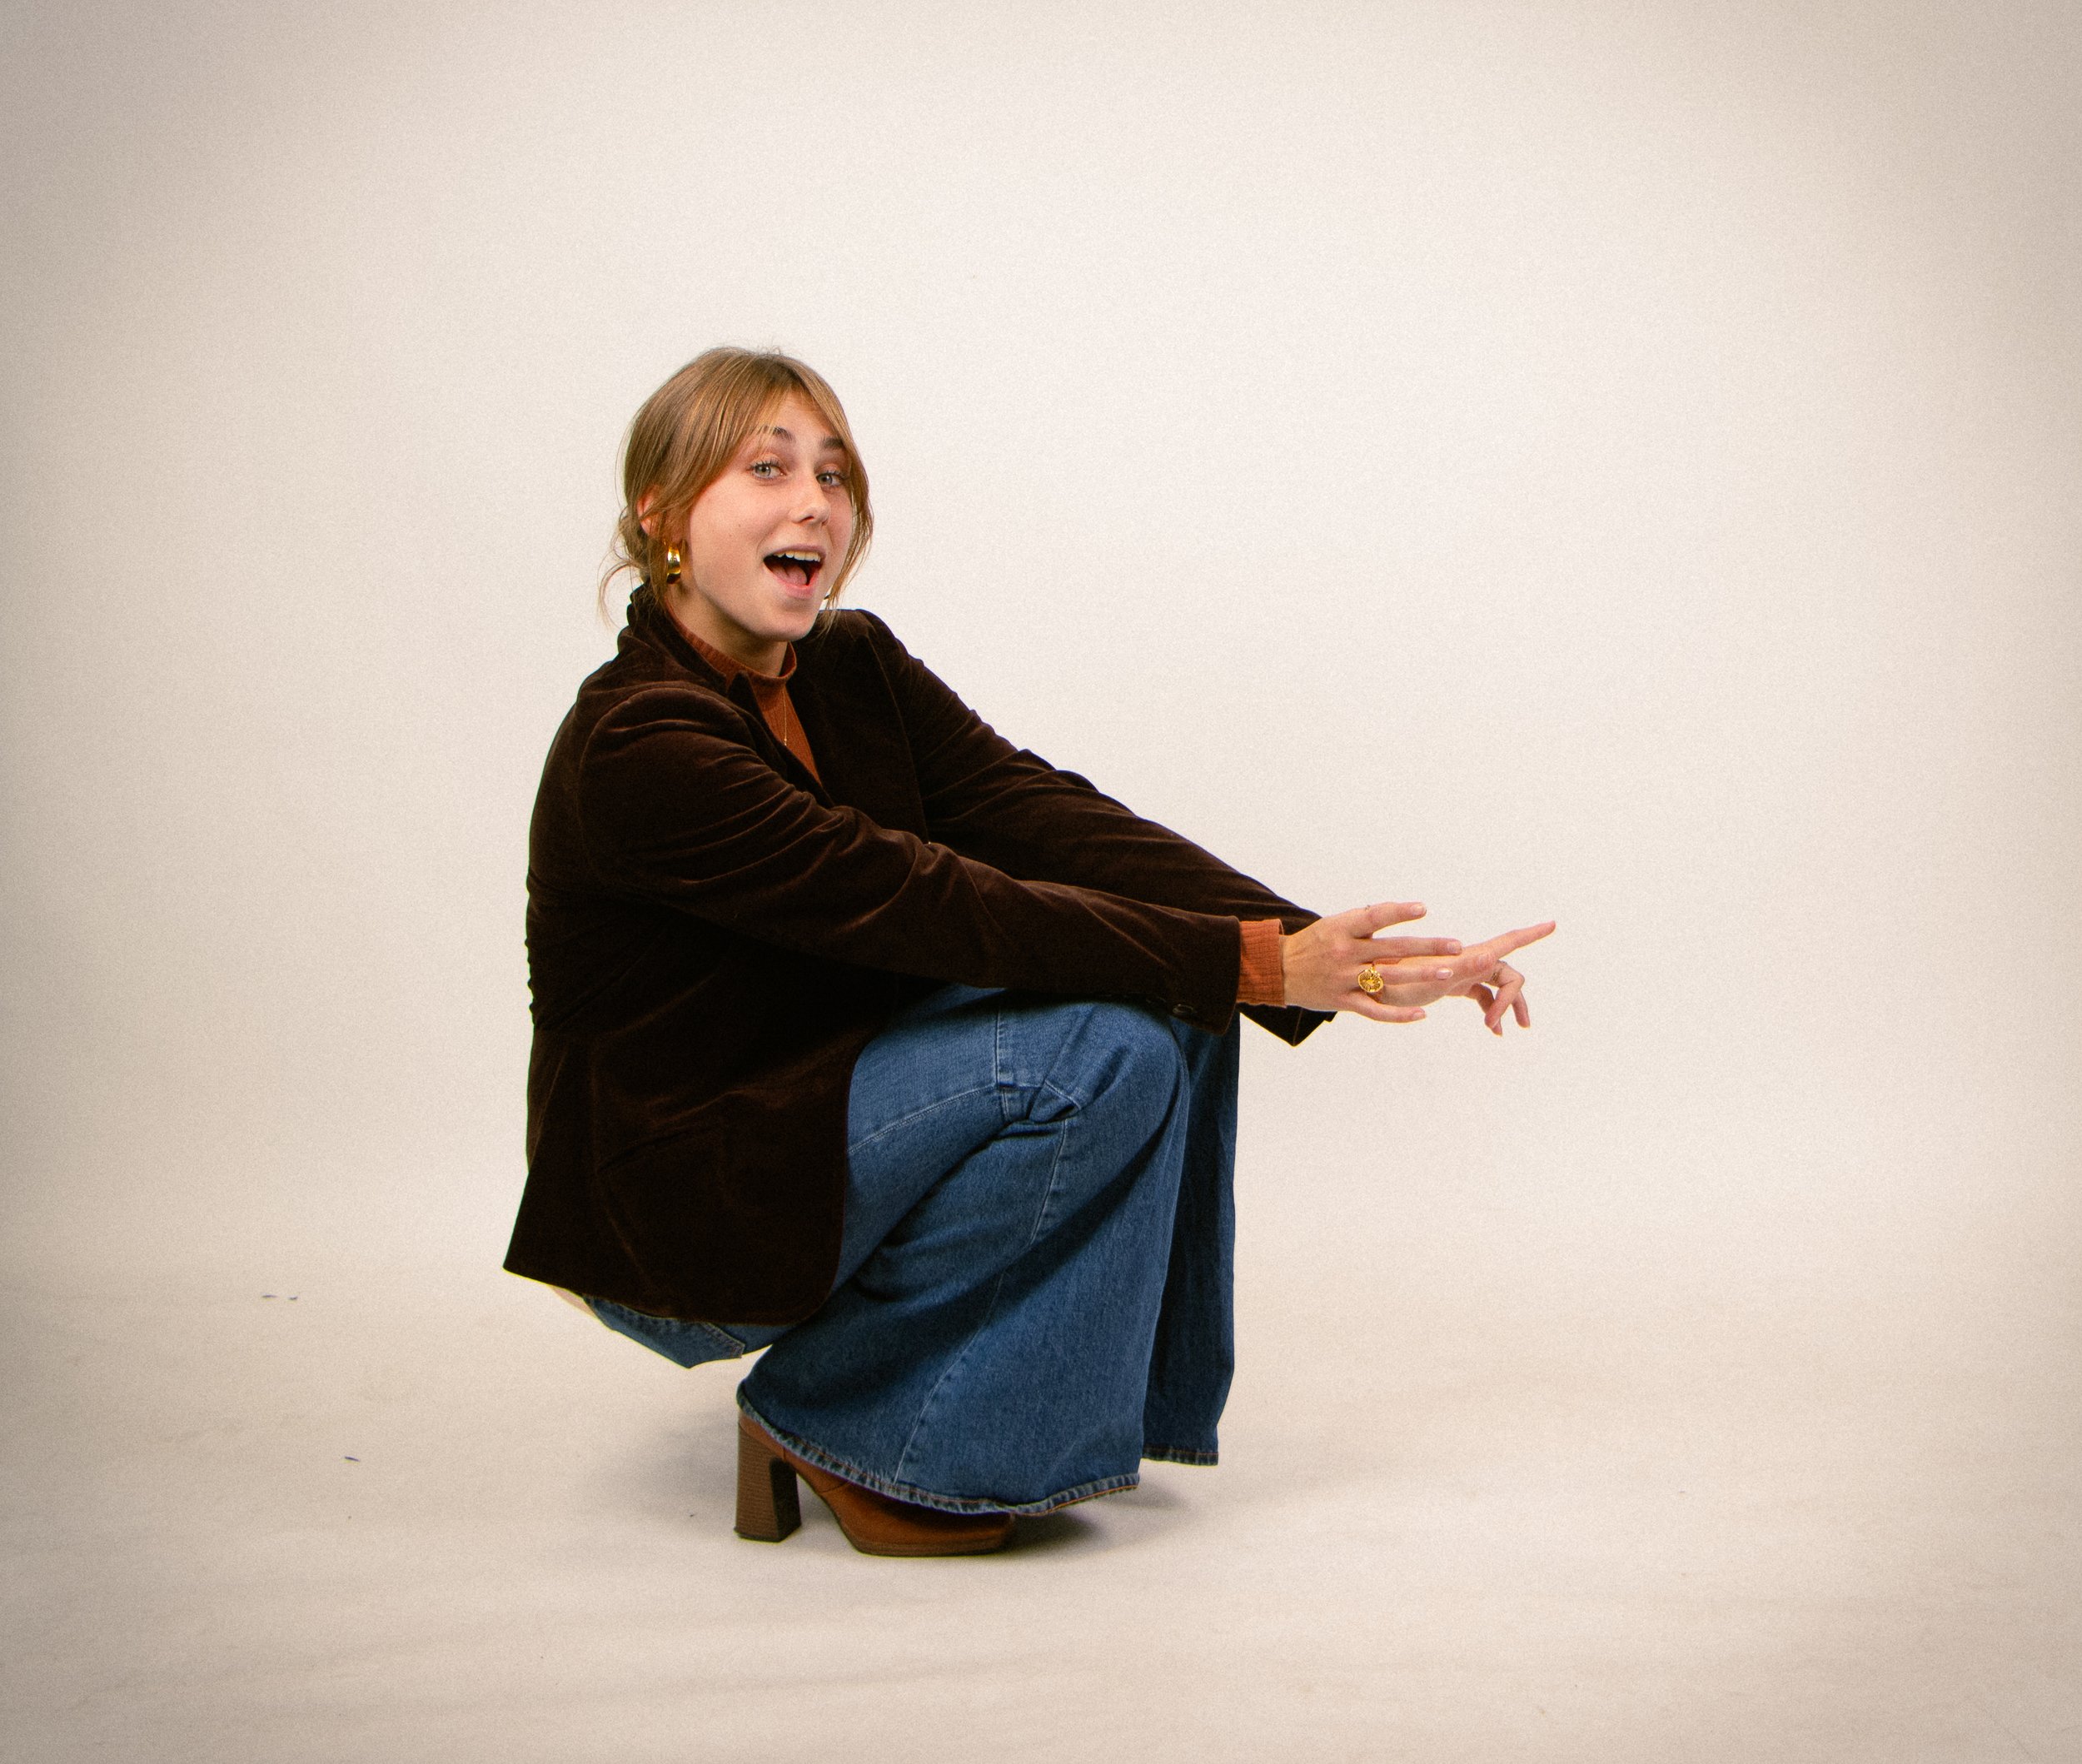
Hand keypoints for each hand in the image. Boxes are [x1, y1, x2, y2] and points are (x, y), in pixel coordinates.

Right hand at [1280, 904, 1554, 1028]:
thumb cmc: (1314, 943)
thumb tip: (1398, 911)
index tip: (1423, 909)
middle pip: (1392, 949)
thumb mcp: (1334, 925)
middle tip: (1456, 946)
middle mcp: (1345, 953)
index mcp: (1342, 930)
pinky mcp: (1343, 1002)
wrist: (1278, 970)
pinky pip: (1375, 1011)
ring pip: (1389, 979)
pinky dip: (1398, 1014)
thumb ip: (1364, 921)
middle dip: (1427, 947)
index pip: (1374, 917)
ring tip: (1448, 975)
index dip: (1399, 912)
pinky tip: (1421, 1015)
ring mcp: (1345, 979)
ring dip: (1420, 976)